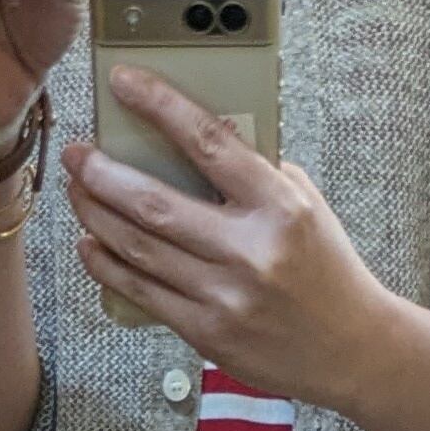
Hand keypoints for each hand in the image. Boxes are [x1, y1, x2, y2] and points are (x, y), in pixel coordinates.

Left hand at [64, 72, 394, 411]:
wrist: (352, 348)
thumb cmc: (325, 267)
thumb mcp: (304, 203)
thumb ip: (254, 172)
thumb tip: (194, 137)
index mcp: (278, 205)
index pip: (208, 142)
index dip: (159, 106)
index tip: (124, 82)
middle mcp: (250, 250)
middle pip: (155, 205)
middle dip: (103, 175)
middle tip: (77, 154)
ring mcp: (226, 297)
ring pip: (140, 250)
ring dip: (97, 217)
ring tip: (77, 192)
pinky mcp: (208, 334)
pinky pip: (144, 295)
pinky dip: (109, 267)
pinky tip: (90, 245)